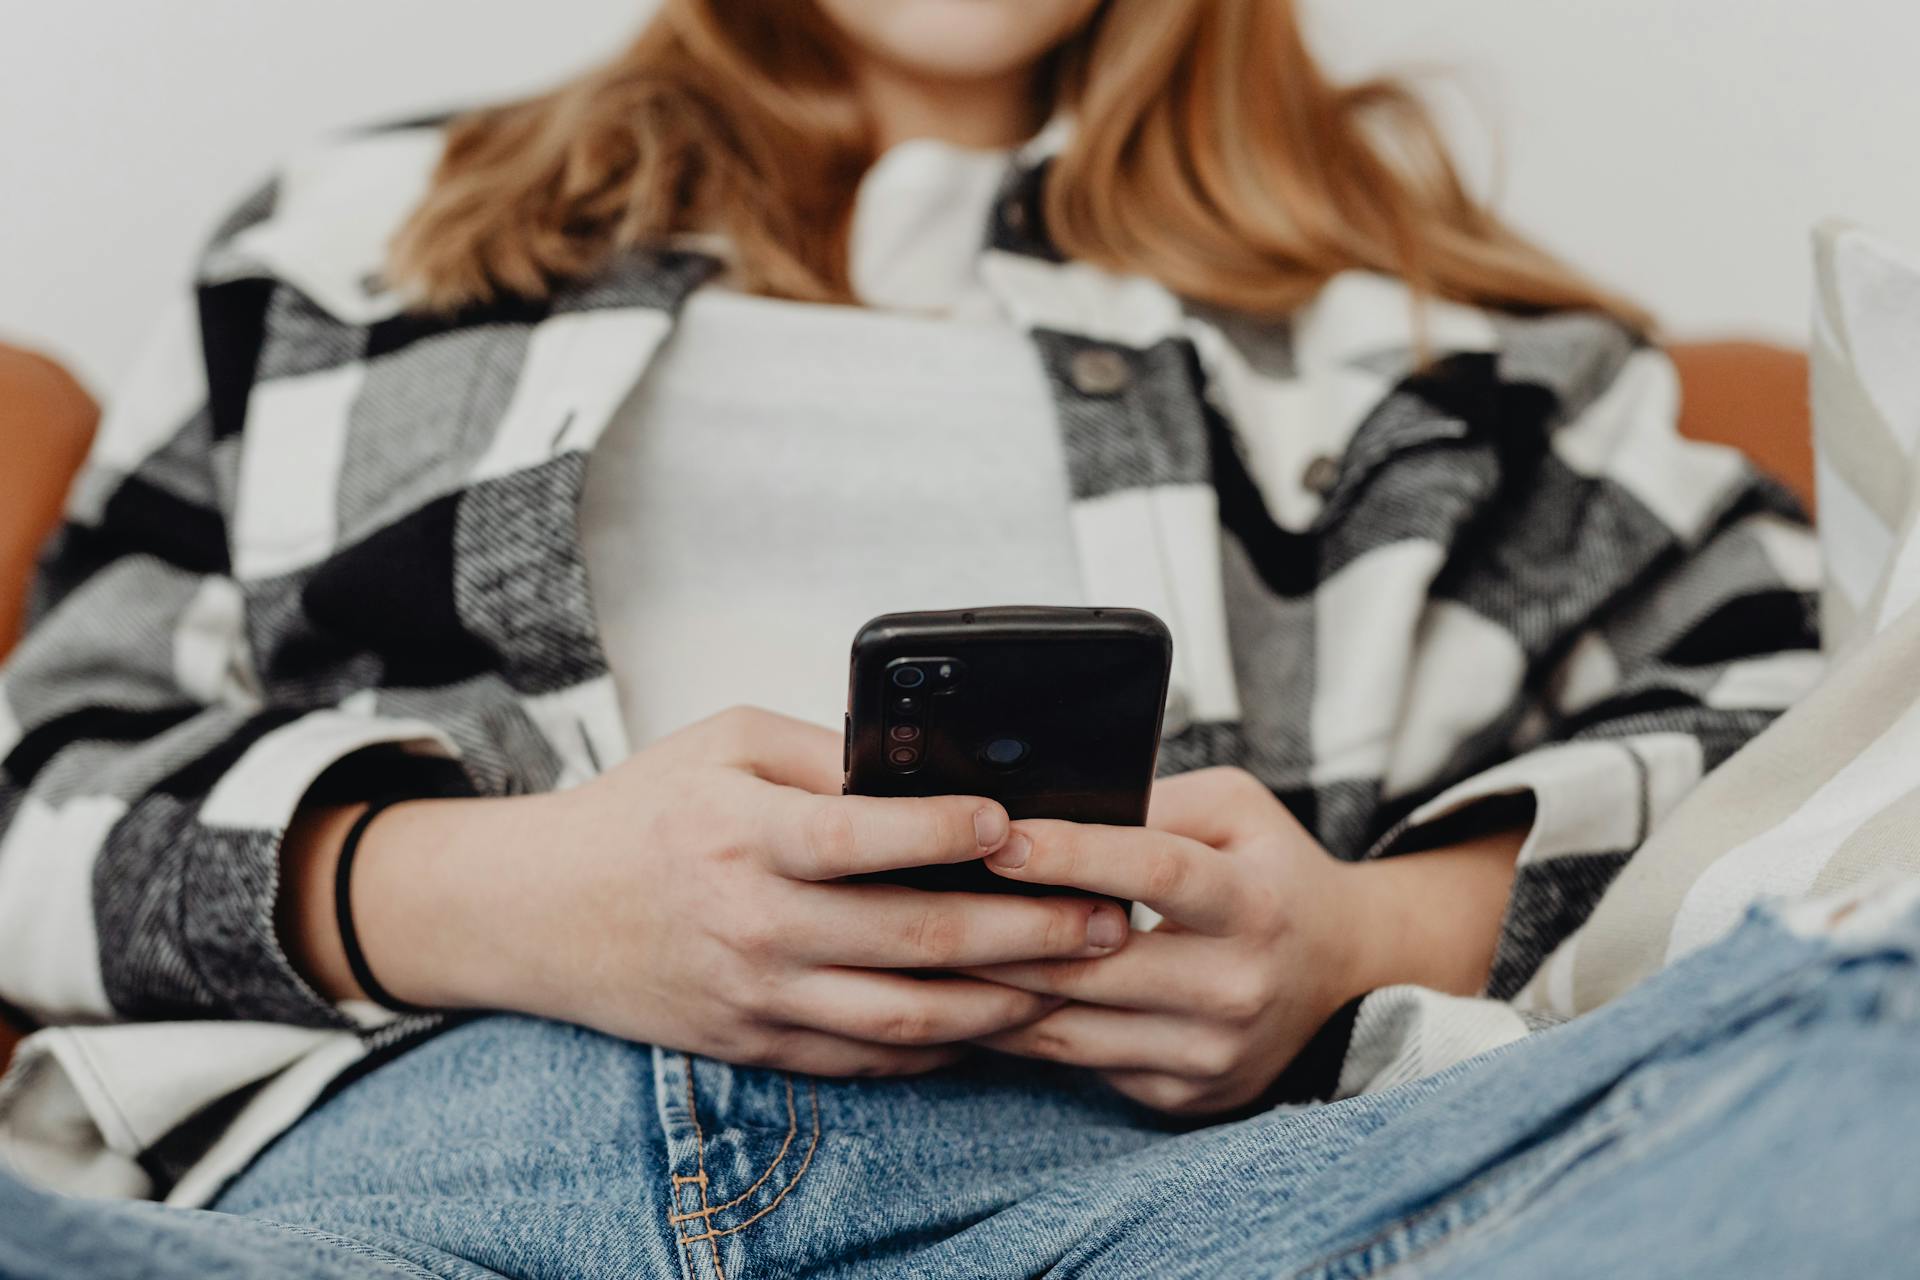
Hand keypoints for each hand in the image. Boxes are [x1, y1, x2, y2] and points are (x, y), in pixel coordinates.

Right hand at [297, 707, 1132, 1078]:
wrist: (542, 912)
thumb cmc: (643, 812)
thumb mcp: (727, 742)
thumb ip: (829, 755)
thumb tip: (929, 767)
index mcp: (745, 835)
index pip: (860, 836)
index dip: (945, 831)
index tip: (1017, 822)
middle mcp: (754, 925)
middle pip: (914, 939)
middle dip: (1025, 929)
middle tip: (1101, 916)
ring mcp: (760, 996)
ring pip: (908, 1017)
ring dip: (1005, 1001)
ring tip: (1073, 975)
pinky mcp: (761, 1043)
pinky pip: (871, 1059)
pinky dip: (943, 1046)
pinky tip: (998, 1018)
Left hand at [962, 768, 1520, 1114]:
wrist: (1347, 975)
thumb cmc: (1272, 872)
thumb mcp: (1237, 810)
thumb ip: (1156, 801)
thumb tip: (1052, 803)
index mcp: (1253, 902)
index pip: (1153, 873)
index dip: (1072, 853)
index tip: (999, 837)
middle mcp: (1236, 987)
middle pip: (1093, 963)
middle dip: (1000, 931)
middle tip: (922, 899)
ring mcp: (1209, 1054)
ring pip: (1071, 1025)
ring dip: (991, 990)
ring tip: (926, 952)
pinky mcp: (1182, 1094)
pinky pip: (1079, 1062)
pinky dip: (1020, 1030)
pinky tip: (972, 997)